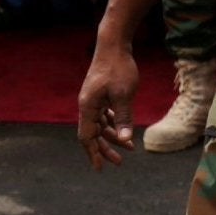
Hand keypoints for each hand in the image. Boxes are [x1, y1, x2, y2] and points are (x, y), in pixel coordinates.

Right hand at [76, 44, 140, 168]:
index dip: (93, 153)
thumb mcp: (124, 94)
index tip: (100, 168)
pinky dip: (114, 124)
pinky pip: (105, 115)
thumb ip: (124, 117)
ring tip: (129, 149)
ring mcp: (93, 100)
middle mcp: (87, 105)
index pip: (86, 136)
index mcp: (88, 107)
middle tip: (119, 162)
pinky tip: (125, 131)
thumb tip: (125, 140)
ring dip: (113, 137)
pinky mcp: (101, 95)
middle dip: (104, 149)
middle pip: (93, 134)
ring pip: (100, 125)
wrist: (114, 46)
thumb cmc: (119, 68)